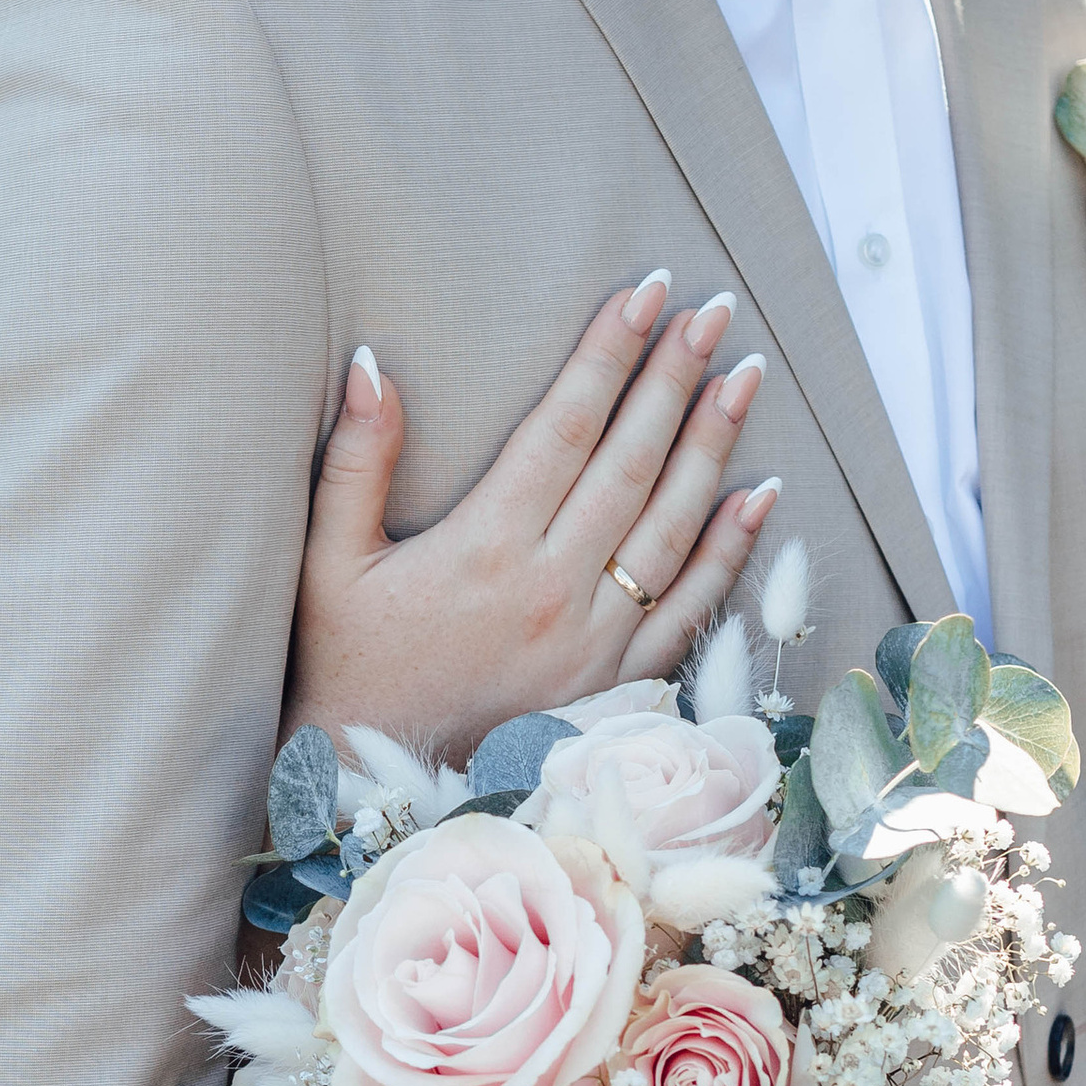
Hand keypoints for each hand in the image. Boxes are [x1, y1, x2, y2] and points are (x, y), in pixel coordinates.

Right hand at [289, 272, 774, 759]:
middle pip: (632, 462)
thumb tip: (374, 362)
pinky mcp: (614, 686)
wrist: (364, 792)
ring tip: (746, 375)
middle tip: (714, 310)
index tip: (646, 293)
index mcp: (484, 549)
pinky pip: (688, 609)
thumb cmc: (341, 668)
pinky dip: (729, 551)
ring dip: (714, 446)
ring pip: (671, 527)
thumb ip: (354, 461)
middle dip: (677, 377)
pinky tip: (759, 495)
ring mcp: (592, 643)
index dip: (609, 353)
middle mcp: (550, 591)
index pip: (565, 425)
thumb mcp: (326, 562)